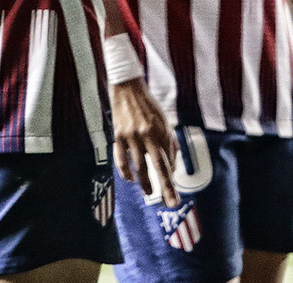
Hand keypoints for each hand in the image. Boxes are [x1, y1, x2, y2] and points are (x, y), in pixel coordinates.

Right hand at [110, 78, 179, 207]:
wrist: (128, 88)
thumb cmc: (149, 106)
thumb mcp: (164, 120)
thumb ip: (169, 141)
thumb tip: (172, 164)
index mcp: (162, 130)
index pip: (169, 159)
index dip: (171, 176)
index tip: (174, 190)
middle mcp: (149, 134)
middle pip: (158, 166)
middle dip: (166, 187)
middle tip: (171, 203)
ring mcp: (132, 136)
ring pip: (139, 167)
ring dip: (145, 183)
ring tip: (149, 193)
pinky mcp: (119, 136)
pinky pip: (121, 160)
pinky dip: (125, 173)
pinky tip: (130, 179)